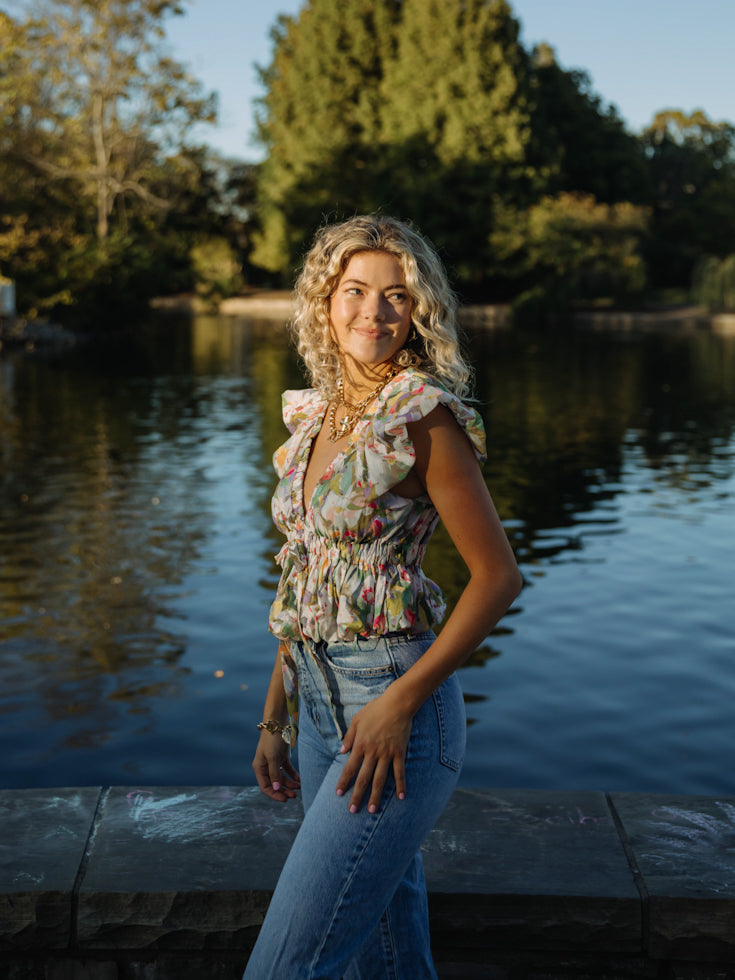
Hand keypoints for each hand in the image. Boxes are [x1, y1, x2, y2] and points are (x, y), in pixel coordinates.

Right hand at [252, 731, 299, 802]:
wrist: (277, 722)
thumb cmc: (272, 739)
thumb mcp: (272, 757)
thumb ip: (274, 774)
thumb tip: (276, 789)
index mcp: (259, 768)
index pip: (266, 786)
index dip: (274, 794)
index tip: (285, 800)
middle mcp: (265, 766)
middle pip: (274, 784)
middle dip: (283, 791)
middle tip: (294, 796)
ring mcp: (274, 762)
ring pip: (282, 778)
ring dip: (289, 784)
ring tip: (298, 788)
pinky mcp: (282, 757)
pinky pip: (287, 770)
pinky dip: (293, 775)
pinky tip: (299, 780)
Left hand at [335, 689, 412, 813]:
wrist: (397, 703)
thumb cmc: (375, 709)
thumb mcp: (357, 720)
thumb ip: (348, 737)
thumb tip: (341, 752)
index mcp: (360, 745)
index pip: (349, 768)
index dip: (344, 782)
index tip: (339, 794)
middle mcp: (372, 752)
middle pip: (363, 778)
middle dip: (357, 795)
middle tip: (352, 811)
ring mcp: (387, 754)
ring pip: (380, 779)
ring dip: (376, 796)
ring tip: (372, 810)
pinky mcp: (399, 752)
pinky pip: (400, 772)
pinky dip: (401, 785)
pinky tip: (400, 797)